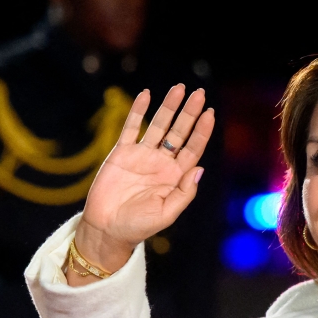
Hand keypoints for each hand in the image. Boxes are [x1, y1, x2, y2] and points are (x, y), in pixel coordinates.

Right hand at [72, 85, 213, 281]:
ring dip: (169, 107)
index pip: (193, 149)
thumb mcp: (167, 214)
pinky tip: (146, 94)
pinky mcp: (121, 153)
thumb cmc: (139, 226)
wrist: (107, 229)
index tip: (209, 114)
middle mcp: (161, 162)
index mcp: (175, 176)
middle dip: (189, 113)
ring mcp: (142, 155)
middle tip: (199, 94)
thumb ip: (184, 193)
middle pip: (179, 132)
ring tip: (179, 89)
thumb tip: (200, 169)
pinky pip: (131, 127)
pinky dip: (138, 111)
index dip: (201, 132)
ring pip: (158, 125)